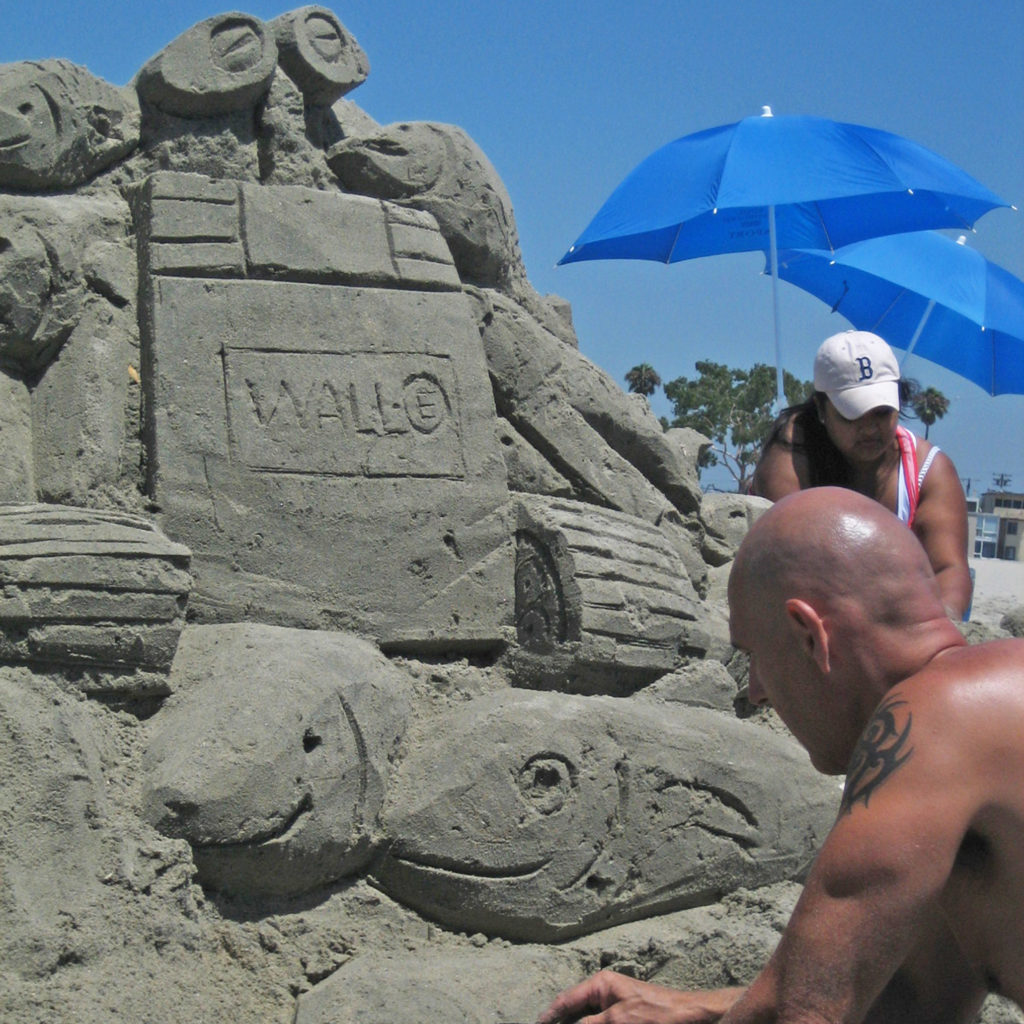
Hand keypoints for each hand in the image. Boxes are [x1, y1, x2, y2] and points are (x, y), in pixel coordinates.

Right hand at [536, 970, 740, 1023]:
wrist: (692, 1017)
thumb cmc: (657, 1013)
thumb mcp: (618, 1021)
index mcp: (600, 984)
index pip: (565, 1001)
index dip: (548, 1016)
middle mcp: (605, 993)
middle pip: (574, 1012)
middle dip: (561, 1023)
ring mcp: (615, 1008)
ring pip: (587, 1021)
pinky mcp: (625, 1020)